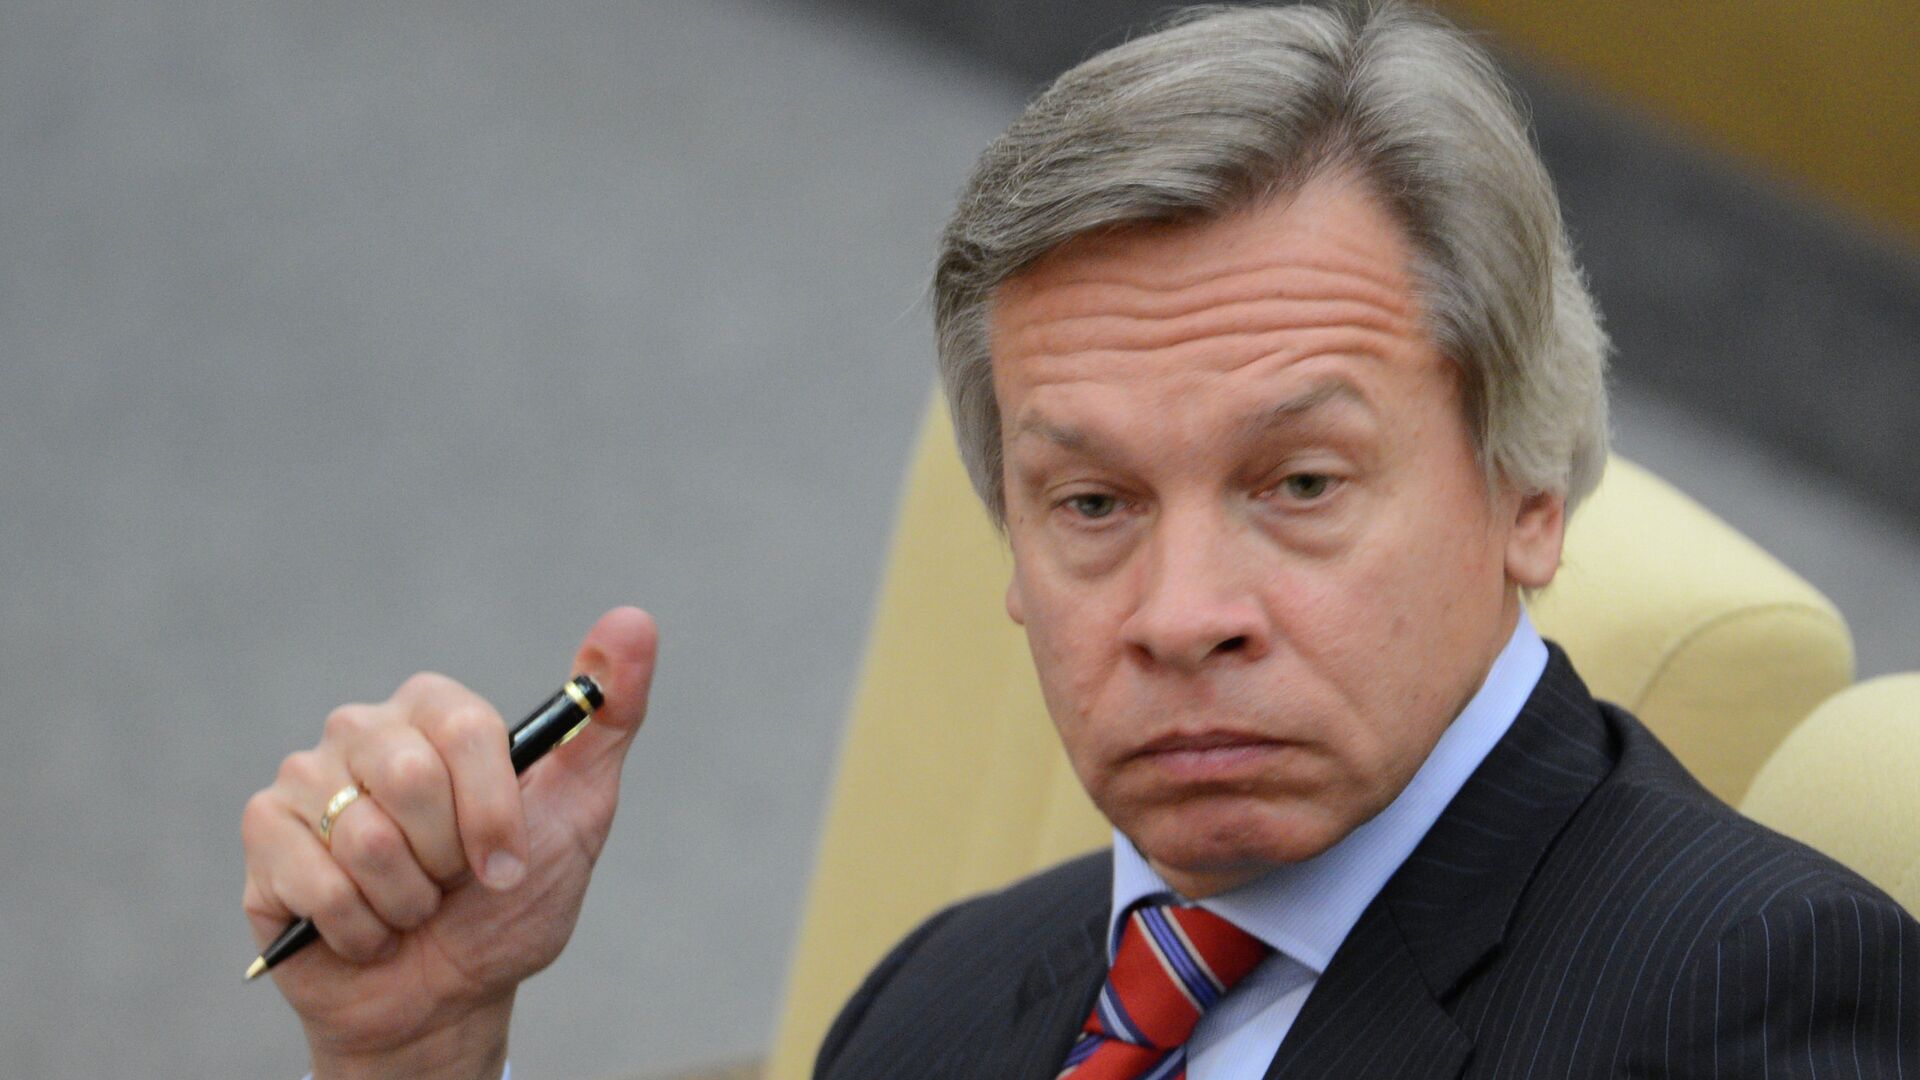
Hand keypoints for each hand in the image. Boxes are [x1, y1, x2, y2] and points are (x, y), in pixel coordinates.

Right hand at [241, 607, 658, 1079]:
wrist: (446, 996)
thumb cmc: (510, 900)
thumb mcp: (581, 809)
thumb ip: (610, 713)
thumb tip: (633, 620)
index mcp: (438, 710)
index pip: (469, 729)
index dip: (493, 811)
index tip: (507, 863)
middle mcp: (364, 729)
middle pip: (410, 777)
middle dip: (448, 858)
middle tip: (451, 882)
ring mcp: (305, 777)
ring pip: (364, 838)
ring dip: (406, 901)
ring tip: (409, 905)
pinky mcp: (265, 833)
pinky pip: (318, 883)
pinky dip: (359, 929)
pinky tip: (364, 929)